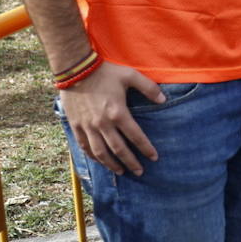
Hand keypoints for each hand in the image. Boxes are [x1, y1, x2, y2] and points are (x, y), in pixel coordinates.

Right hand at [58, 60, 163, 175]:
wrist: (76, 69)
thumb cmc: (106, 72)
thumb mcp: (131, 75)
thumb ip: (149, 88)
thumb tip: (164, 100)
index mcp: (118, 112)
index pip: (135, 136)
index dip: (145, 148)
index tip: (154, 157)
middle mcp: (102, 123)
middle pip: (118, 149)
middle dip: (130, 162)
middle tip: (140, 172)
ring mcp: (87, 126)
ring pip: (100, 152)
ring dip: (111, 164)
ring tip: (121, 171)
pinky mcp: (76, 125)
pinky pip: (84, 146)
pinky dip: (93, 156)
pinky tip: (100, 161)